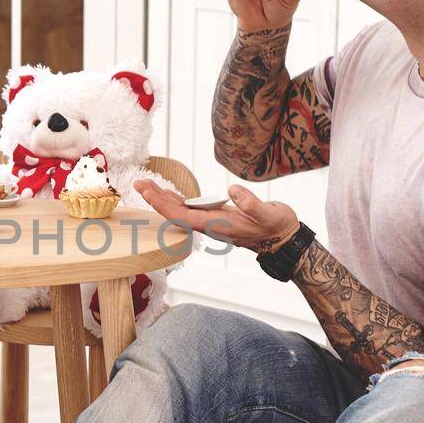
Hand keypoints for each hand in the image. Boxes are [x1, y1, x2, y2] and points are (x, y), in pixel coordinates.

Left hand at [134, 179, 299, 253]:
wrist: (284, 239)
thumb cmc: (277, 227)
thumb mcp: (269, 213)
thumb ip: (251, 204)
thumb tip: (232, 190)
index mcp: (218, 225)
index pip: (183, 216)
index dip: (163, 204)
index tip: (148, 191)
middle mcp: (211, 225)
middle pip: (176, 213)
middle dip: (156, 199)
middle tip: (139, 182)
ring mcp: (213, 222)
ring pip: (181, 212)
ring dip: (163, 199)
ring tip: (147, 184)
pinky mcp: (217, 217)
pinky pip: (191, 210)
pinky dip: (177, 201)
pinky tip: (169, 193)